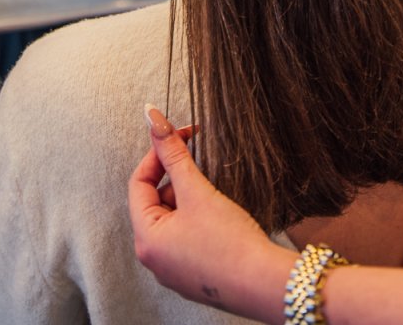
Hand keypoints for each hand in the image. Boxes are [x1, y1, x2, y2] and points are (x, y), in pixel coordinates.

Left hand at [128, 107, 282, 316]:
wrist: (264, 284)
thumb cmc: (229, 244)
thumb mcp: (197, 191)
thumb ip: (173, 153)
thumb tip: (152, 118)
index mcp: (146, 239)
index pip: (139, 182)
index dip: (158, 154)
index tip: (179, 136)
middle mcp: (154, 257)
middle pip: (156, 199)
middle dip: (177, 176)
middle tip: (201, 160)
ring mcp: (174, 268)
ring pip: (173, 216)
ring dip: (190, 196)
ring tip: (214, 191)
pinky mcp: (194, 272)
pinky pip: (186, 234)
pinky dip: (198, 216)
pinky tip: (220, 213)